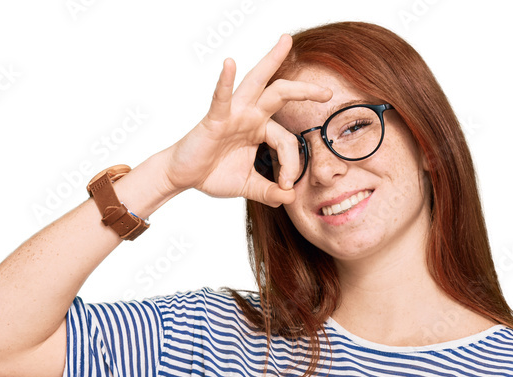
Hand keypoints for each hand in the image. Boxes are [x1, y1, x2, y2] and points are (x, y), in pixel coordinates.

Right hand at [162, 33, 331, 206]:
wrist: (185, 176)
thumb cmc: (214, 173)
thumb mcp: (249, 186)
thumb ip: (270, 192)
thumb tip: (290, 198)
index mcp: (260, 129)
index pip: (287, 142)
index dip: (291, 165)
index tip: (286, 187)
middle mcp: (250, 115)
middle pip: (281, 94)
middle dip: (305, 91)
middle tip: (327, 91)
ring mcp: (234, 113)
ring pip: (257, 83)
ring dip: (271, 61)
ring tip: (286, 42)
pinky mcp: (215, 119)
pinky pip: (221, 97)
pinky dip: (225, 81)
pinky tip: (230, 64)